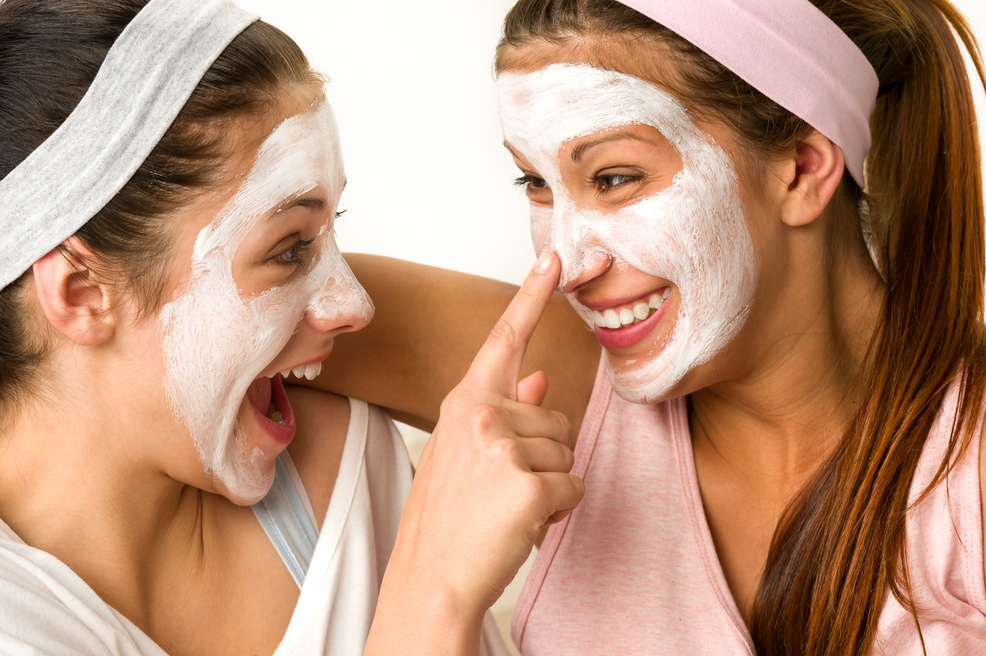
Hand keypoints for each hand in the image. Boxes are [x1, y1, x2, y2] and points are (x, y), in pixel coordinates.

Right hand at [389, 250, 584, 611]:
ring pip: (568, 453)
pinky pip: (574, 488)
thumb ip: (506, 411)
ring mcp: (503, 446)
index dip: (531, 296)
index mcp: (464, 402)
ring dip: (550, 485)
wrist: (430, 579)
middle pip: (558, 417)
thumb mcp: (465, 455)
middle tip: (502, 489)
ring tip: (506, 507)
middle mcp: (481, 414)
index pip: (505, 339)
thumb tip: (543, 379)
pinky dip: (559, 512)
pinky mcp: (527, 483)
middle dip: (544, 456)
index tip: (554, 258)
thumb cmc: (445, 519)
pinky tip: (523, 524)